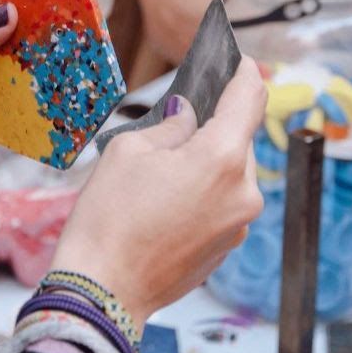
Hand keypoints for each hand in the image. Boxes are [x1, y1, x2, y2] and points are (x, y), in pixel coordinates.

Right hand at [51, 56, 265, 327]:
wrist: (102, 290)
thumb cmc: (108, 219)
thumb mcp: (129, 150)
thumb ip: (170, 124)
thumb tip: (188, 116)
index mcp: (222, 158)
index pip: (249, 99)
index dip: (245, 74)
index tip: (241, 63)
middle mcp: (243, 192)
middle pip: (240, 139)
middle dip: (214, 125)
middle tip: (180, 119)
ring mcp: (239, 224)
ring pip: (233, 173)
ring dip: (209, 161)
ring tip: (165, 169)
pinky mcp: (227, 246)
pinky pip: (224, 202)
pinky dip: (206, 191)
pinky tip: (168, 200)